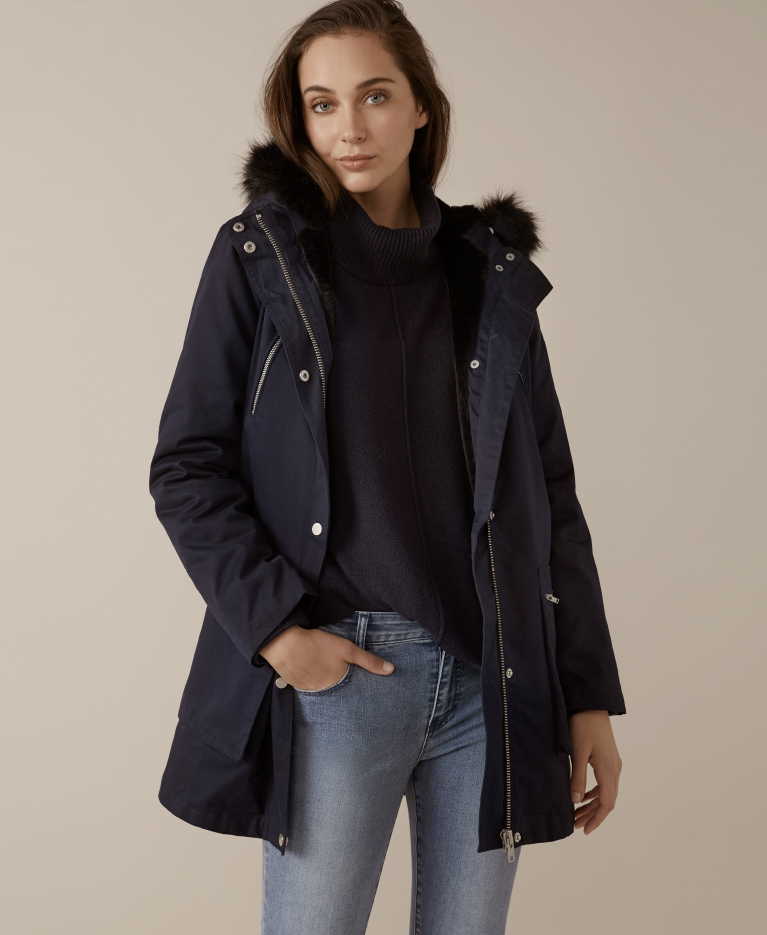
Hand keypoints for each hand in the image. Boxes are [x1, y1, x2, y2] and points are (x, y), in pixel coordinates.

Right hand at [259, 625, 394, 690]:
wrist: (284, 643)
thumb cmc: (318, 645)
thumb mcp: (347, 649)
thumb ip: (368, 661)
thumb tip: (391, 670)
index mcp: (336, 684)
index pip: (349, 688)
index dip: (350, 681)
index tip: (350, 677)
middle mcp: (322, 691)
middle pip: (333, 687)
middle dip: (335, 680)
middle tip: (332, 667)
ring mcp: (306, 688)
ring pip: (319, 686)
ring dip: (320, 678)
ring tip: (320, 666)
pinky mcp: (294, 682)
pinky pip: (305, 683)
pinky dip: (308, 676)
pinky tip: (307, 666)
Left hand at [568, 710, 621, 833]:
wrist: (591, 705)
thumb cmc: (583, 726)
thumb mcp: (578, 752)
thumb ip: (577, 777)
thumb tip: (575, 801)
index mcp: (608, 770)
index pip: (607, 803)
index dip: (596, 819)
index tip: (584, 830)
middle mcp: (615, 769)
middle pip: (607, 800)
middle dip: (592, 815)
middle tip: (575, 824)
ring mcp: (614, 764)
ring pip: (606, 792)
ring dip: (592, 804)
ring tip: (577, 814)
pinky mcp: (609, 758)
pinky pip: (605, 782)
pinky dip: (595, 792)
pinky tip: (583, 796)